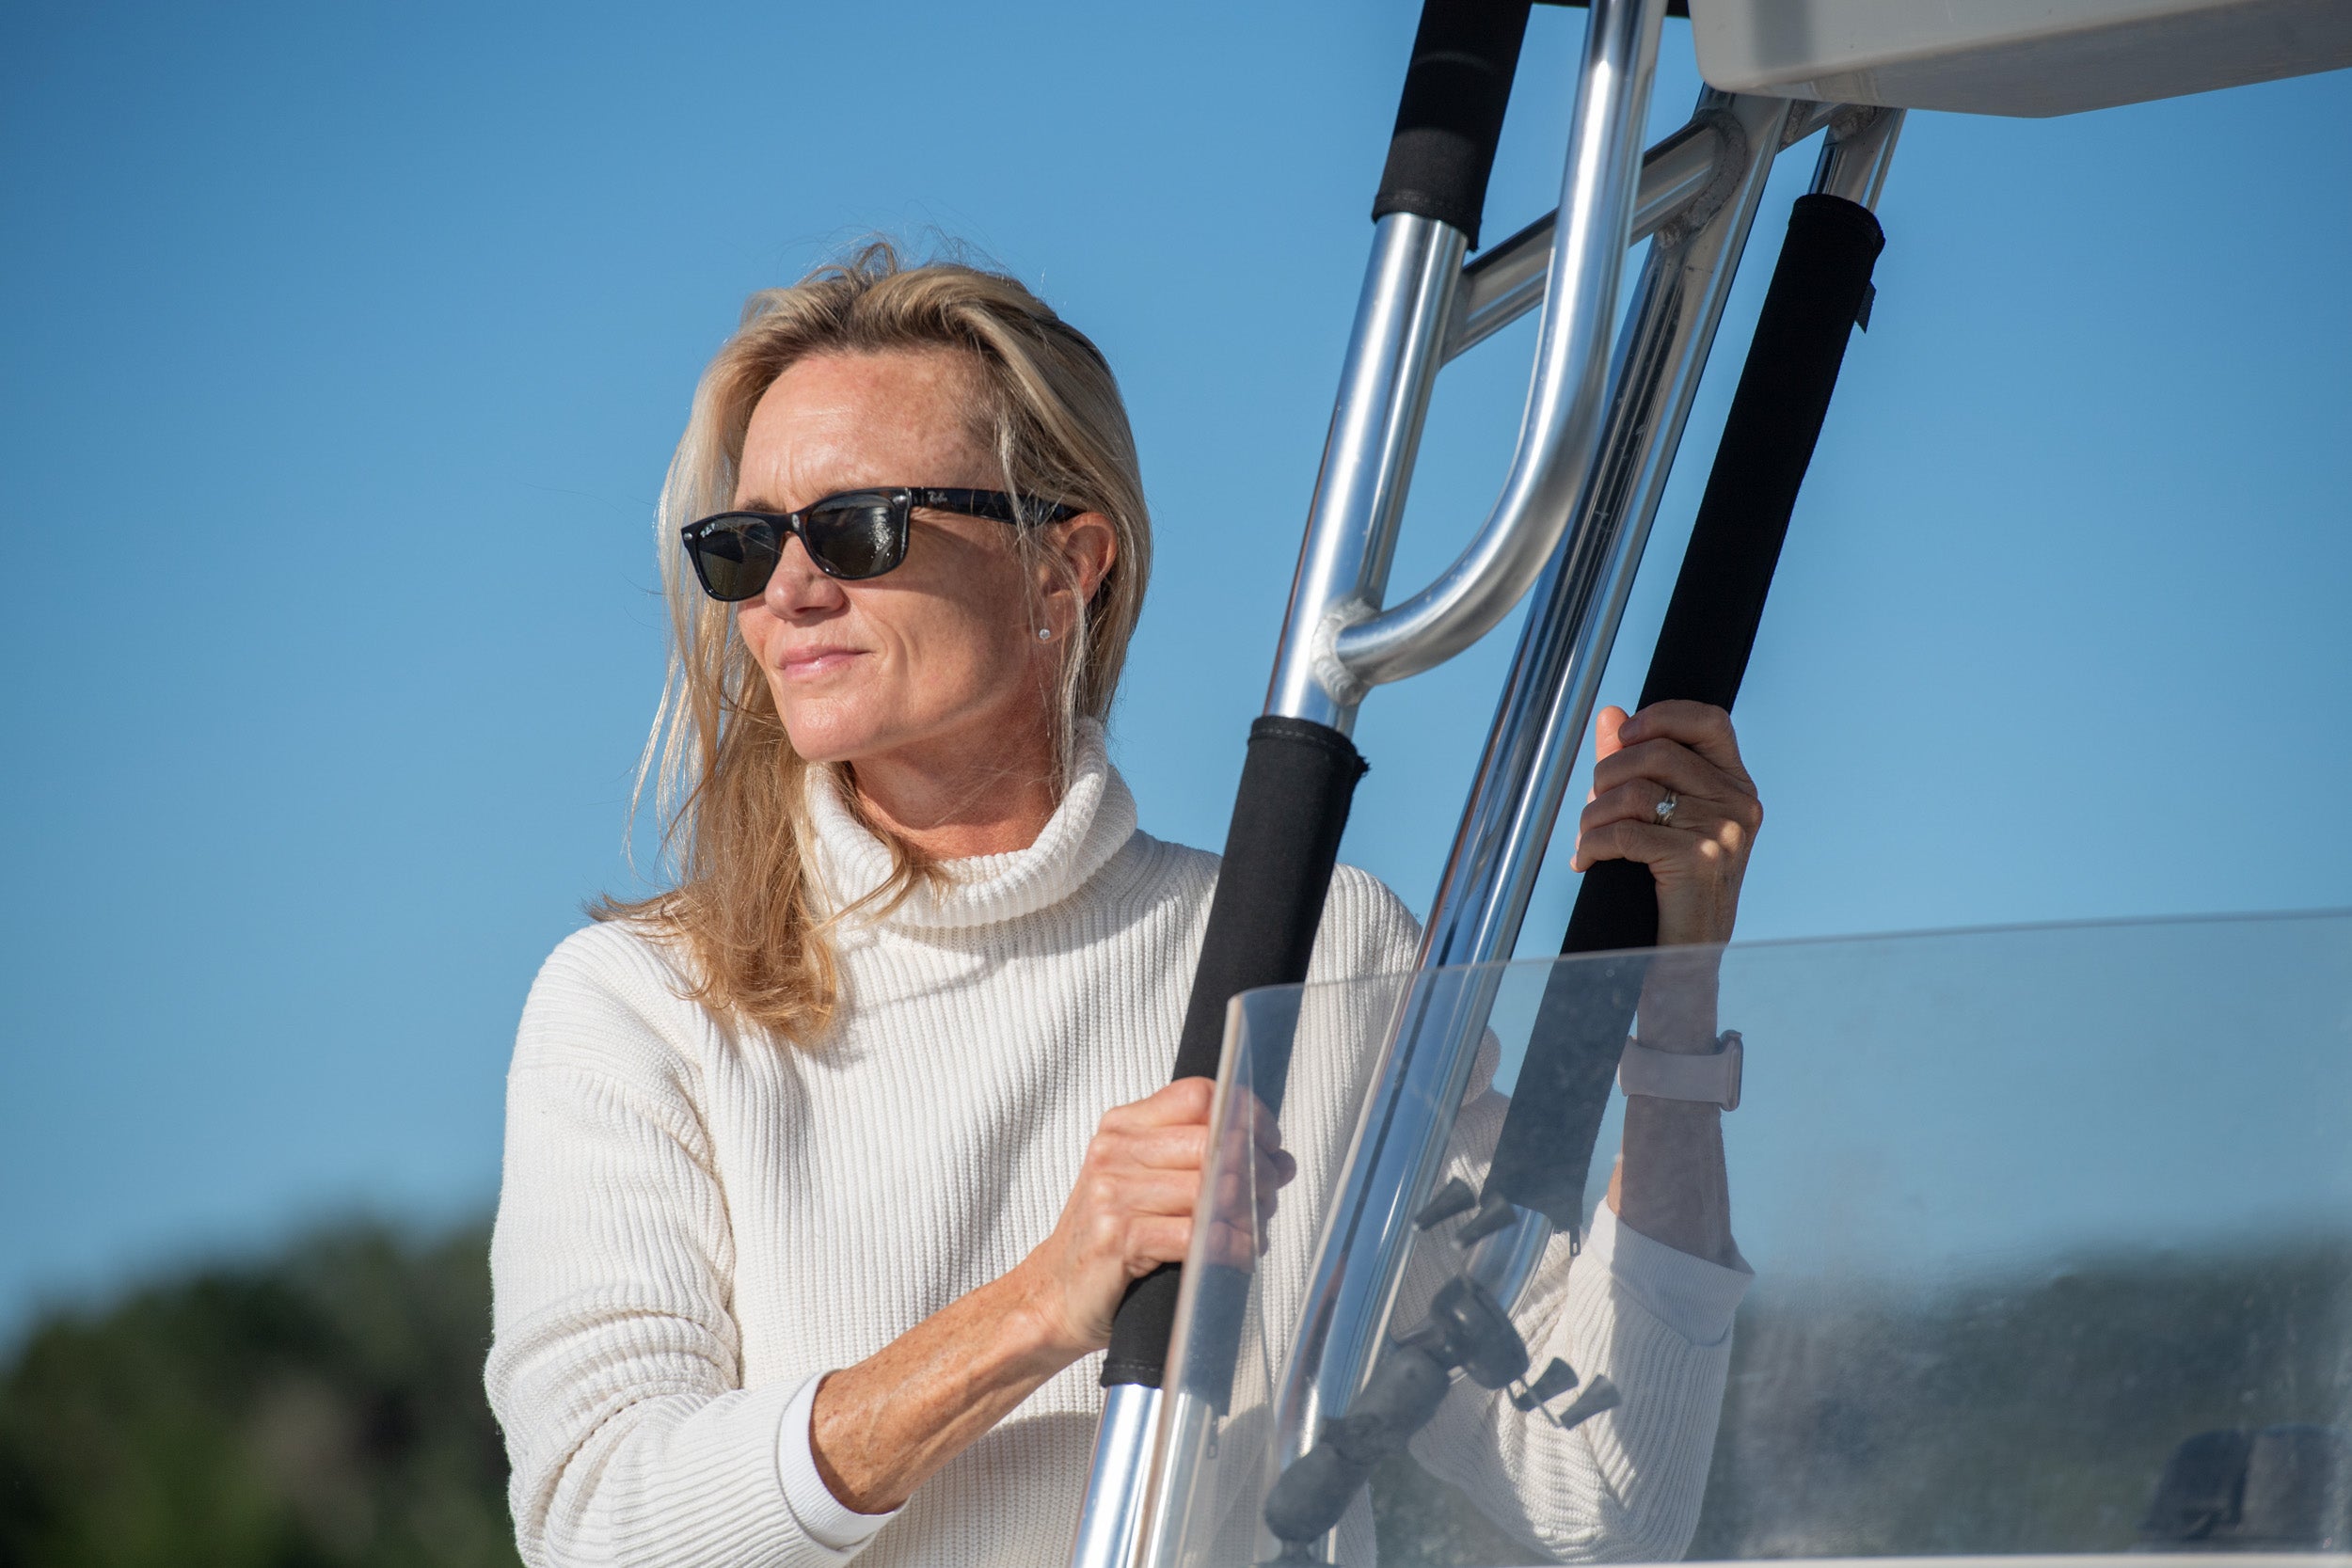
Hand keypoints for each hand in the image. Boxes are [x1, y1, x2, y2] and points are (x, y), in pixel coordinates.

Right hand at [1012, 1078, 1294, 1360]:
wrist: (1056, 1293)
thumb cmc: (1108, 1238)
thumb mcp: (1147, 1183)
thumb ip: (1204, 1163)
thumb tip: (1280, 1160)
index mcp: (1122, 1128)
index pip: (1197, 1095)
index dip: (1245, 1114)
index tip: (1269, 1142)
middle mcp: (1114, 1153)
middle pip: (1211, 1141)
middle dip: (1257, 1170)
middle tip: (1270, 1195)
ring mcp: (1113, 1194)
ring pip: (1209, 1189)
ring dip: (1248, 1213)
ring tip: (1256, 1229)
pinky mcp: (1119, 1238)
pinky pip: (1196, 1235)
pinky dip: (1230, 1246)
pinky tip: (1240, 1254)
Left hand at [1569, 700, 1761, 947]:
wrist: (1687, 955)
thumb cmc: (1673, 885)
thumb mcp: (1663, 818)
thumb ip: (1638, 765)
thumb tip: (1610, 714)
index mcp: (1736, 785)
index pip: (1709, 721)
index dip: (1661, 716)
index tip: (1623, 736)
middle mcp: (1738, 802)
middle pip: (1658, 753)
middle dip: (1608, 774)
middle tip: (1591, 805)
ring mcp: (1723, 831)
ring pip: (1635, 793)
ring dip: (1593, 815)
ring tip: (1586, 838)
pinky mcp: (1699, 859)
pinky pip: (1625, 833)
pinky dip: (1593, 845)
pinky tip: (1585, 861)